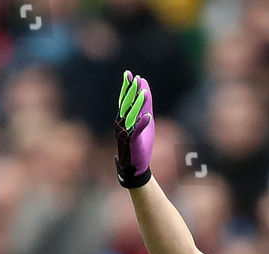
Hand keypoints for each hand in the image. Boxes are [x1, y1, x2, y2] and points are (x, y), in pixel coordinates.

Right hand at [115, 70, 153, 187]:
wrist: (136, 165)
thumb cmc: (140, 141)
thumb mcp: (145, 120)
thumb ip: (145, 104)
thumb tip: (144, 86)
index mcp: (124, 118)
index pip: (125, 99)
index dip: (126, 87)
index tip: (129, 74)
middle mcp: (122, 124)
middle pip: (126, 105)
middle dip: (131, 92)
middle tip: (136, 78)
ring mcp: (126, 133)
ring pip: (131, 116)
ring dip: (138, 105)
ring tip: (144, 93)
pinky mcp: (132, 143)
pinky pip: (136, 132)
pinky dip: (141, 124)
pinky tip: (147, 116)